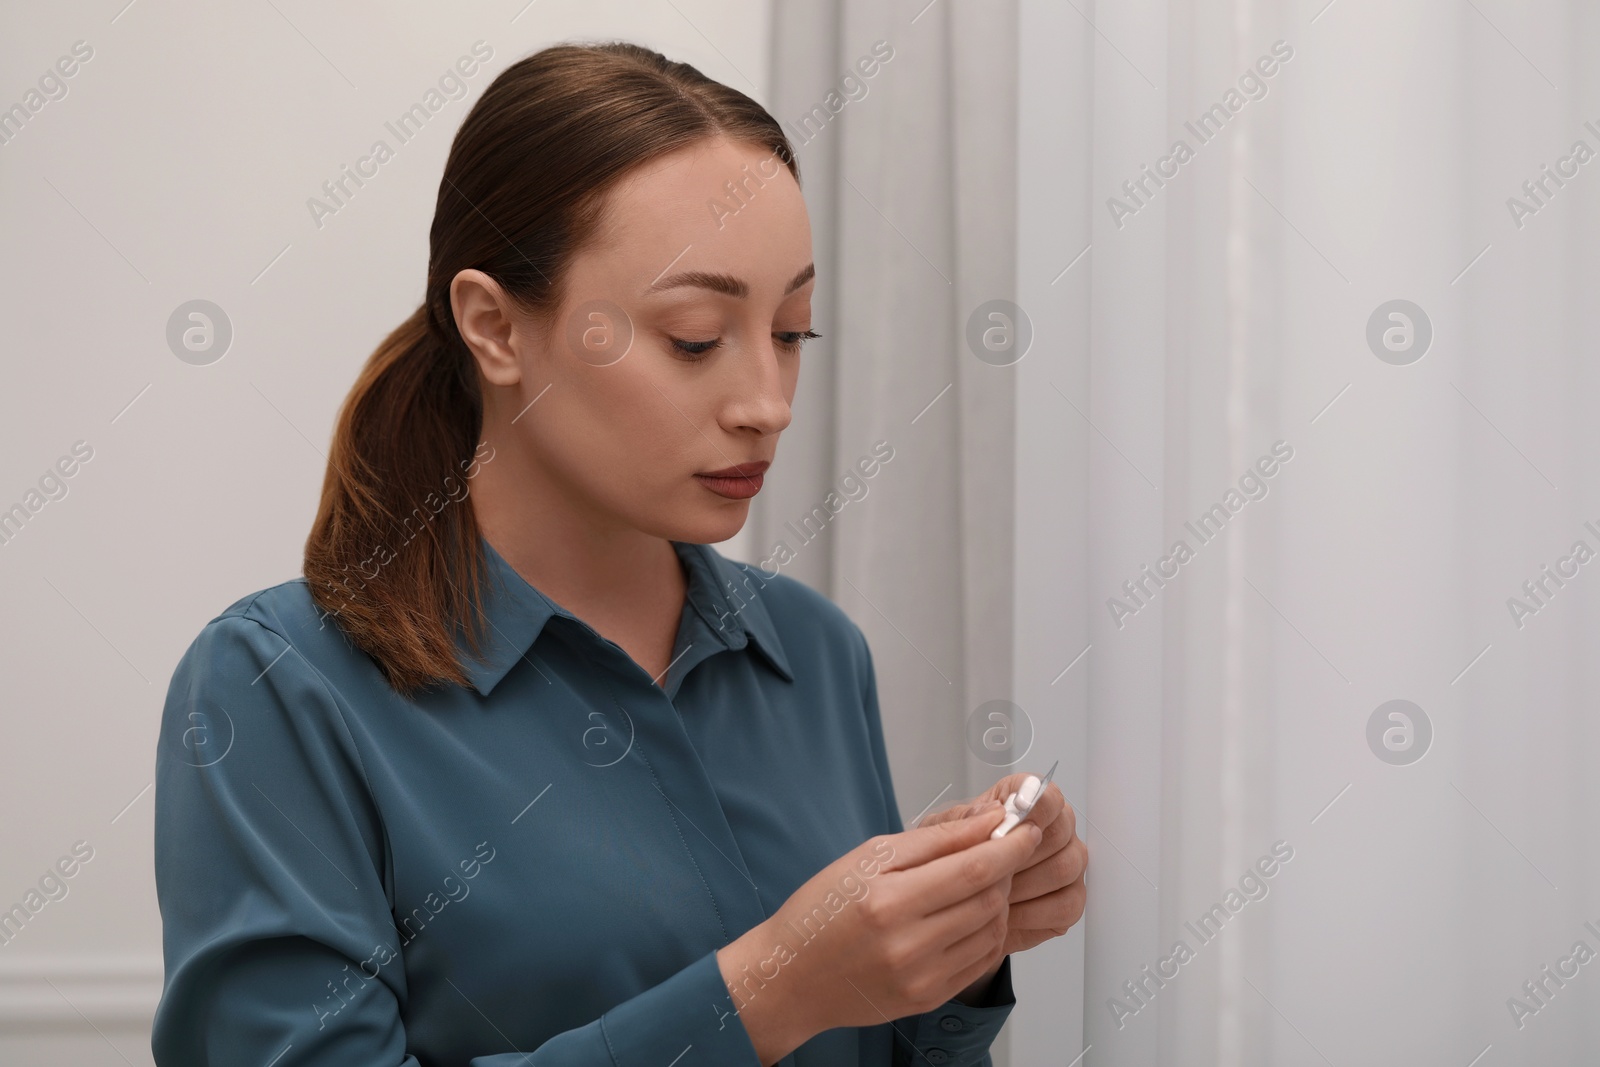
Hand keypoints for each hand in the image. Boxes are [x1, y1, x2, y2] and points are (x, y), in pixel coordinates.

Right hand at [715, 804, 1037, 1061]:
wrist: (792, 975)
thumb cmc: (822, 910)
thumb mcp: (870, 857)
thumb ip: (935, 839)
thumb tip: (988, 822)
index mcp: (889, 901)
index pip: (975, 869)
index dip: (1011, 846)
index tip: (1027, 829)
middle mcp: (908, 945)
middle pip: (990, 900)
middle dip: (1006, 870)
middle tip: (999, 852)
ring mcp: (921, 978)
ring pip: (992, 931)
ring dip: (998, 901)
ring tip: (978, 884)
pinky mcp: (929, 999)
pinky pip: (981, 962)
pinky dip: (987, 934)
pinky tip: (968, 916)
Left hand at [918, 771, 1087, 954]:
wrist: (954, 901)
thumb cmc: (950, 859)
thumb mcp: (940, 835)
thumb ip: (965, 819)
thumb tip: (992, 810)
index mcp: (1025, 802)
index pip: (1047, 794)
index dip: (1034, 803)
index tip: (1014, 815)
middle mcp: (1053, 829)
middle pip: (1059, 831)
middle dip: (1023, 852)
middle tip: (994, 864)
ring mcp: (1066, 863)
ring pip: (1064, 868)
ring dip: (1026, 884)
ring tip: (994, 891)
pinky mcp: (1070, 900)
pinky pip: (1066, 905)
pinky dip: (1034, 912)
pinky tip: (1007, 913)